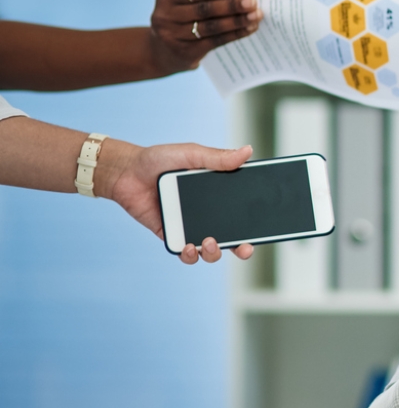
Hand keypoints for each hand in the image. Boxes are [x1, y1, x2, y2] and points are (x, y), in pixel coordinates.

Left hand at [98, 140, 255, 263]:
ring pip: (210, 249)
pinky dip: (189, 255)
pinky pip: (185, 252)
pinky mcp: (172, 235)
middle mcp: (207, 212)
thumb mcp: (191, 154)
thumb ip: (218, 158)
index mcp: (217, 193)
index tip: (263, 227)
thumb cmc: (158, 159)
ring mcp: (190, 225)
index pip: (242, 209)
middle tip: (244, 248)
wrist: (126, 172)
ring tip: (210, 243)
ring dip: (215, 252)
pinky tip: (188, 247)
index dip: (254, 222)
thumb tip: (247, 152)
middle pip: (232, 235)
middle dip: (242, 247)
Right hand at [149, 0, 262, 74]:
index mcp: (166, 0)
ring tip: (255, 16)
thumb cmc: (179, 24)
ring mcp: (174, 37)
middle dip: (232, 5)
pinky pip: (215, 42)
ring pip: (211, 27)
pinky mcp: (186, 53)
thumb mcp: (181, 8)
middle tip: (252, 2)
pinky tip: (249, 29)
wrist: (160, 54)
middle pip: (205, 10)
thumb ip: (202, 0)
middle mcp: (166, 18)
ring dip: (236, 21)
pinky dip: (234, 34)